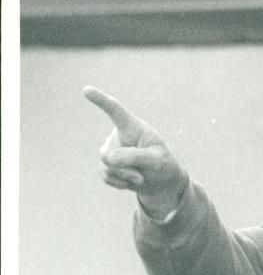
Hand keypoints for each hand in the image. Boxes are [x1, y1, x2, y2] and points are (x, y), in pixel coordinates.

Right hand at [83, 85, 187, 218]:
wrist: (161, 183)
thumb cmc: (162, 165)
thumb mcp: (157, 161)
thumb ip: (135, 157)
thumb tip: (107, 158)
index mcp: (132, 126)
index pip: (115, 110)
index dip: (101, 100)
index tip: (87, 90)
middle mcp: (117, 135)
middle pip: (110, 153)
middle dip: (126, 168)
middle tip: (143, 173)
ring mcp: (109, 150)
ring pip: (107, 165)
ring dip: (126, 176)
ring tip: (140, 176)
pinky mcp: (106, 165)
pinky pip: (106, 176)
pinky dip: (120, 183)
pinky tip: (130, 181)